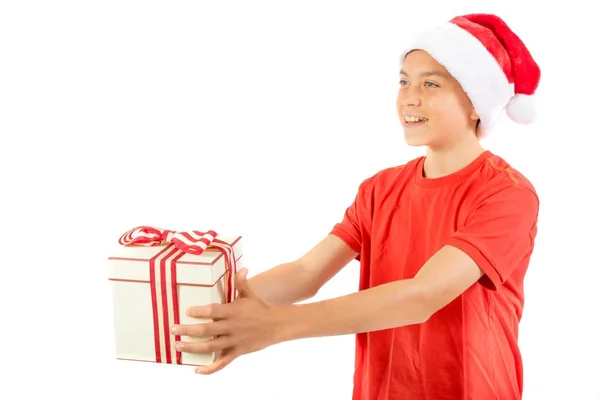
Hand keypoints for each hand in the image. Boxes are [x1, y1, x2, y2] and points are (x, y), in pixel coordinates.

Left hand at [170, 268, 289, 373]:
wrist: (277, 325)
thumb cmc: (260, 308)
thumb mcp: (250, 294)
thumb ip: (242, 283)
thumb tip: (242, 269)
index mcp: (233, 311)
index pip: (213, 311)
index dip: (200, 311)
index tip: (187, 311)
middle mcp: (232, 327)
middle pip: (206, 330)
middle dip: (188, 330)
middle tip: (173, 329)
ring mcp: (234, 341)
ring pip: (210, 347)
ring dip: (192, 347)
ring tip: (178, 346)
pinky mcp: (238, 352)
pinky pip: (222, 362)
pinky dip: (210, 368)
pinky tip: (197, 370)